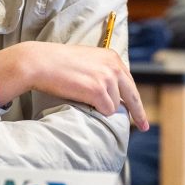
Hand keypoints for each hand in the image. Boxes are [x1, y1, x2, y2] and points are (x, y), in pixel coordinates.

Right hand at [0, 42, 148, 130]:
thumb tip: (114, 93)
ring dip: (101, 107)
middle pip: (132, 96)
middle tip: (144, 127)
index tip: (141, 114)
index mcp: (113, 57)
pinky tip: (83, 102)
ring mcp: (107, 78)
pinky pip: (106, 110)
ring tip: (83, 97)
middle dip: (139, 113)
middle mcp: (114, 66)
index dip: (135, 100)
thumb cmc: (58, 63)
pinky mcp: (98, 90)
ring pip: (114, 106)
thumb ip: (103, 72)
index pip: (130, 83)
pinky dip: (96, 111)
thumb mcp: (88, 60)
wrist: (41, 62)